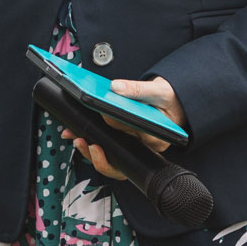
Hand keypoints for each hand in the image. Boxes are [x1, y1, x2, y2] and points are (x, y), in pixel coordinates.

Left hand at [62, 76, 184, 181]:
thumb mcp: (158, 91)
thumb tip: (115, 87)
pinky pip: (107, 150)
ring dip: (90, 151)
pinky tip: (79, 134)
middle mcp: (144, 147)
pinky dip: (91, 144)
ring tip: (75, 137)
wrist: (171, 102)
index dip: (117, 127)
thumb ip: (138, 89)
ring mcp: (133, 148)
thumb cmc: (167, 99)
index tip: (105, 116)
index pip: (134, 137)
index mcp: (156, 137)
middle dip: (96, 150)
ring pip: (110, 159)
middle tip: (81, 139)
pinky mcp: (123, 144)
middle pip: (118, 155)